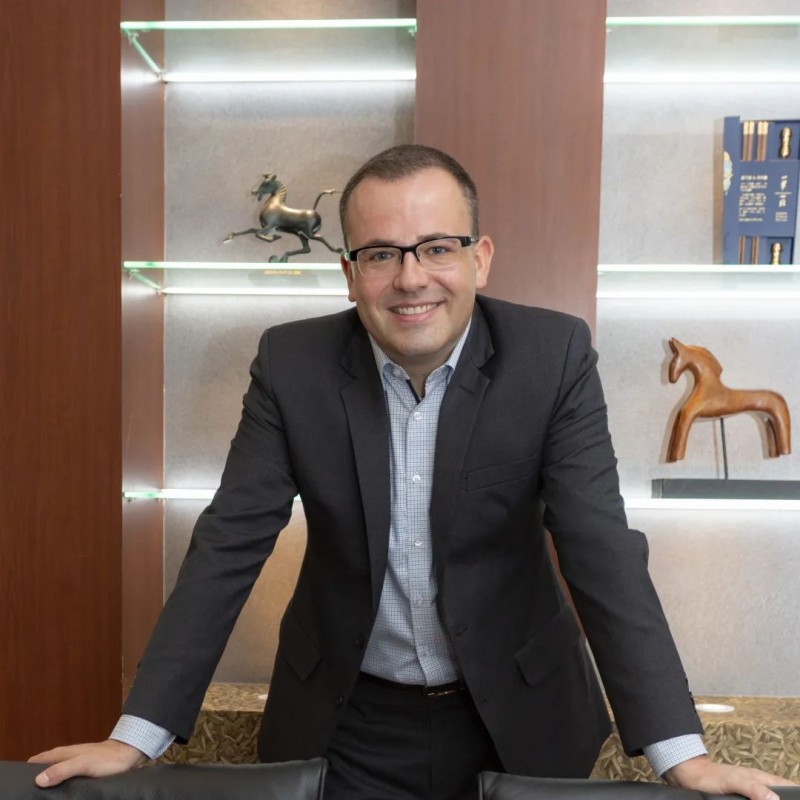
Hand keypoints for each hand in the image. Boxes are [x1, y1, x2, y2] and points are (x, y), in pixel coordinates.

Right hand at [28, 739, 146, 787]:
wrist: (129, 754)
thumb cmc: (107, 759)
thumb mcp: (83, 764)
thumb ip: (62, 770)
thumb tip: (39, 780)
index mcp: (62, 753)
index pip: (36, 761)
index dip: (27, 772)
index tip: (21, 785)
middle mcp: (66, 756)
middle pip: (44, 767)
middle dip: (35, 778)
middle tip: (30, 794)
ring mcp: (75, 762)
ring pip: (55, 772)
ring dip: (48, 781)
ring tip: (43, 796)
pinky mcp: (83, 769)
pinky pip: (66, 776)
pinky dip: (60, 784)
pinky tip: (60, 793)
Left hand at [665, 755, 796, 799]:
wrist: (690, 776)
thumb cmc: (710, 776)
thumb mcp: (732, 781)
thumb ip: (752, 788)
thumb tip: (774, 799)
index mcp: (760, 779)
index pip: (787, 786)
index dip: (795, 795)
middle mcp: (758, 786)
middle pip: (780, 796)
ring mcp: (750, 793)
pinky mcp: (741, 799)